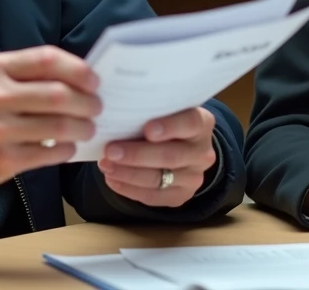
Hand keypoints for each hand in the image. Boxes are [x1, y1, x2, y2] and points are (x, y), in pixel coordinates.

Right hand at [0, 46, 101, 194]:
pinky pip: (49, 154)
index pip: (48, 60)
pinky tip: (68, 147)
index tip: (94, 80)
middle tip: (97, 107)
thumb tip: (79, 77)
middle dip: (87, 102)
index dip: (78, 70)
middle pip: (59, 95)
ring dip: (82, 128)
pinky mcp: (2, 161)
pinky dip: (66, 150)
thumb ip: (27, 73)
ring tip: (87, 128)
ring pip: (59, 127)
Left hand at [96, 106, 216, 207]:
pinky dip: (129, 189)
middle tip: (110, 150)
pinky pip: (153, 196)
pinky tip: (112, 179)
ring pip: (159, 179)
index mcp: (202, 123)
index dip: (170, 127)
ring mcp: (194, 177)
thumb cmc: (165, 122)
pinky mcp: (182, 196)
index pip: (191, 123)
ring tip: (106, 165)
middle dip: (137, 155)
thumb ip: (150, 112)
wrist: (182, 147)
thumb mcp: (165, 111)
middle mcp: (202, 152)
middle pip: (171, 156)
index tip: (148, 129)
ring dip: (128, 173)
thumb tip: (117, 113)